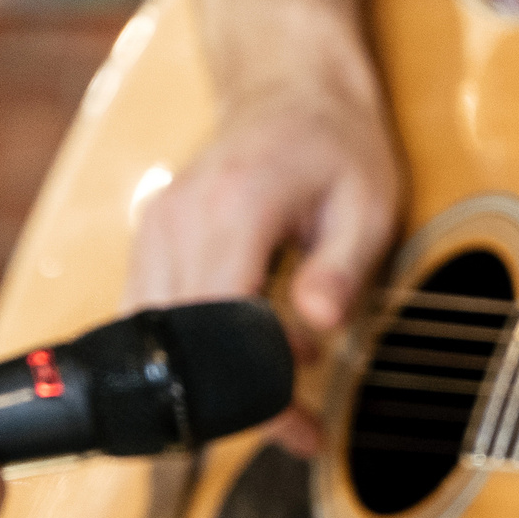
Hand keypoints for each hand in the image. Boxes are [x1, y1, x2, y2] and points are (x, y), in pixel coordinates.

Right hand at [130, 82, 402, 454]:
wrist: (291, 88)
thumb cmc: (337, 144)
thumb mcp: (368, 204)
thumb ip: (342, 268)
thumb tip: (318, 327)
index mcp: (233, 207)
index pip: (221, 322)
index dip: (256, 388)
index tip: (296, 424)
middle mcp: (178, 218)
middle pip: (181, 342)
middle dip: (238, 401)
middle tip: (297, 429)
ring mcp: (155, 227)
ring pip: (156, 337)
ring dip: (211, 383)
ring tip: (279, 404)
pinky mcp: (151, 239)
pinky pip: (152, 314)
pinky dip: (191, 352)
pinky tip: (242, 365)